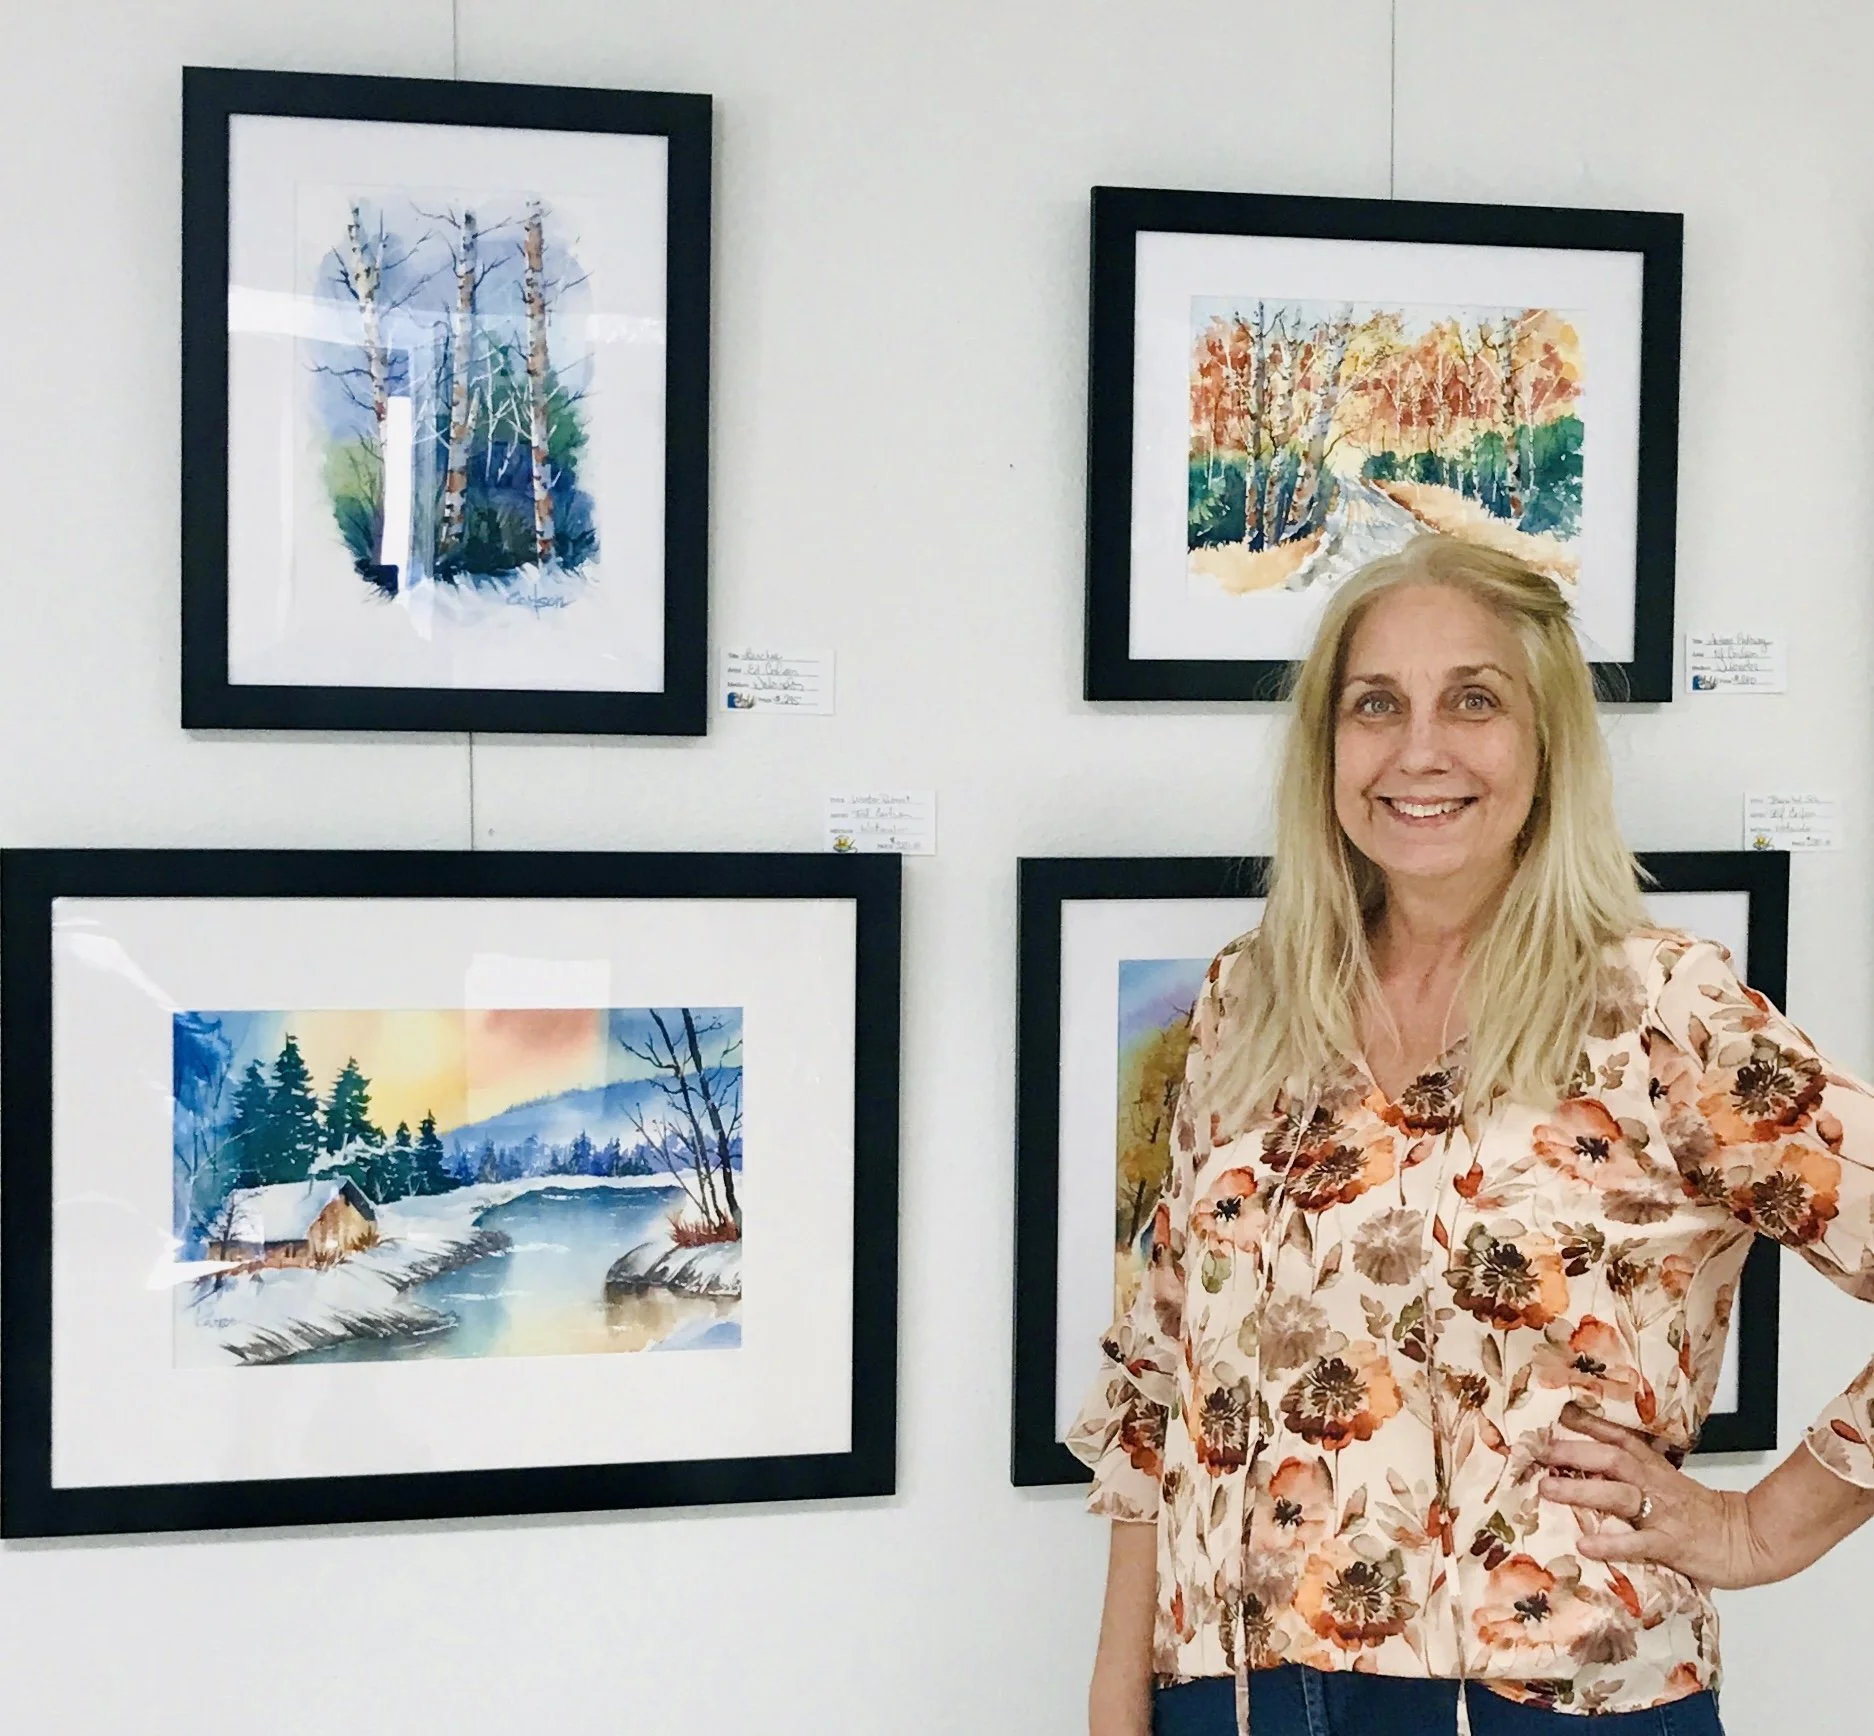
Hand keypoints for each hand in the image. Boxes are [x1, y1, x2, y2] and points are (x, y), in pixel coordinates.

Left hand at [1536, 1402, 1773, 1588]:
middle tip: (1537, 1450)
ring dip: (1580, 1490)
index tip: (1554, 1412)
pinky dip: (1611, 1543)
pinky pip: (1637, 1543)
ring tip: (1547, 1488)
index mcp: (1654, 1468)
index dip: (1587, 1423)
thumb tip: (1590, 1466)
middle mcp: (1654, 1484)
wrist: (1749, 1540)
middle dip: (1572, 1451)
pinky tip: (1585, 1544)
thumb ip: (1635, 1475)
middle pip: (1611, 1458)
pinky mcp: (1671, 1544)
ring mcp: (1662, 1513)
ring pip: (1617, 1494)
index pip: (1618, 1436)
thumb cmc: (1703, 1516)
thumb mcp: (1668, 1485)